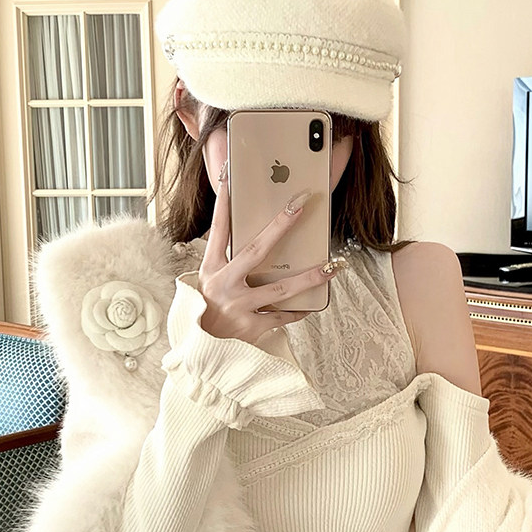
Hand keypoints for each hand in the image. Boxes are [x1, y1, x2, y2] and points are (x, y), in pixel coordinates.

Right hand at [197, 162, 338, 347]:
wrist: (199, 355)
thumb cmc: (205, 313)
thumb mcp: (206, 285)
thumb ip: (226, 266)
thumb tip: (261, 245)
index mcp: (210, 270)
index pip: (218, 229)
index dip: (224, 202)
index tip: (231, 176)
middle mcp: (223, 285)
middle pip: (256, 250)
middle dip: (280, 225)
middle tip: (300, 205)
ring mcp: (238, 307)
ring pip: (281, 288)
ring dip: (310, 276)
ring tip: (332, 266)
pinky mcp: (251, 328)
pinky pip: (282, 316)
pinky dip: (298, 311)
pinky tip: (313, 304)